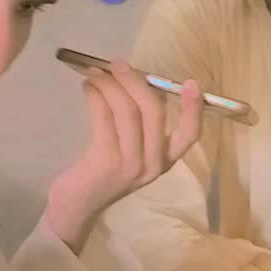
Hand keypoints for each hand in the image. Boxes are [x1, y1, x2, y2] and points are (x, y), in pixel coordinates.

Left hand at [45, 60, 202, 251]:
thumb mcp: (131, 151)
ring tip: (95, 73)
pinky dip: (96, 95)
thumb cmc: (104, 172)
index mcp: (165, 160)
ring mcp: (130, 164)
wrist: (77, 206)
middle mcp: (153, 164)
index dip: (193, 109)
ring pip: (127, 110)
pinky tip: (88, 88)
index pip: (190, 135)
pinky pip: (104, 116)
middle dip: (135, 81)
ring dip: (110, 84)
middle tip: (117, 65)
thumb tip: (136, 79)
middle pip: (154, 110)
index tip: (191, 83)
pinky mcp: (106, 160)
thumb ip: (139, 122)